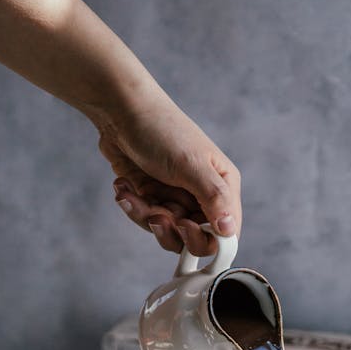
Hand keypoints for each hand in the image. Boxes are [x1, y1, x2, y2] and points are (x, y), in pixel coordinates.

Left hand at [100, 94, 241, 255]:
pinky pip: (146, 219)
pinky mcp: (153, 198)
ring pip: (166, 232)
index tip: (184, 227)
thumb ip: (214, 199)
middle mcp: (202, 196)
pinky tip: (123, 186)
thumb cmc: (162, 129)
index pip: (226, 233)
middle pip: (194, 240)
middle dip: (170, 230)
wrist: (120, 110)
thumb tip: (230, 231)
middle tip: (156, 215)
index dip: (207, 240)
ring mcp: (176, 198)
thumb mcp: (191, 165)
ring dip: (145, 216)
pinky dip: (132, 206)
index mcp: (222, 187)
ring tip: (130, 193)